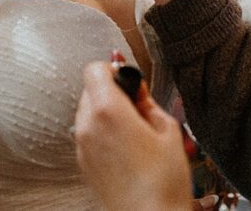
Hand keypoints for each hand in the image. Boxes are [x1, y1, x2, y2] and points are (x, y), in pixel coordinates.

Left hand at [75, 62, 191, 210]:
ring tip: (134, 132)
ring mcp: (82, 146)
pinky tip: (126, 149)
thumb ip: (149, 102)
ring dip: (106, 112)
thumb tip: (138, 90)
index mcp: (108, 110)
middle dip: (112, 92)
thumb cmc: (163, 182)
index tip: (130, 82)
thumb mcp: (169, 130)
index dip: (114, 69)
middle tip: (138, 108)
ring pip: (87, 112)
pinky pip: (88, 134)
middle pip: (90, 89)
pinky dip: (102, 133)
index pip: (95, 68)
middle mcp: (88, 125)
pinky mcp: (82, 164)